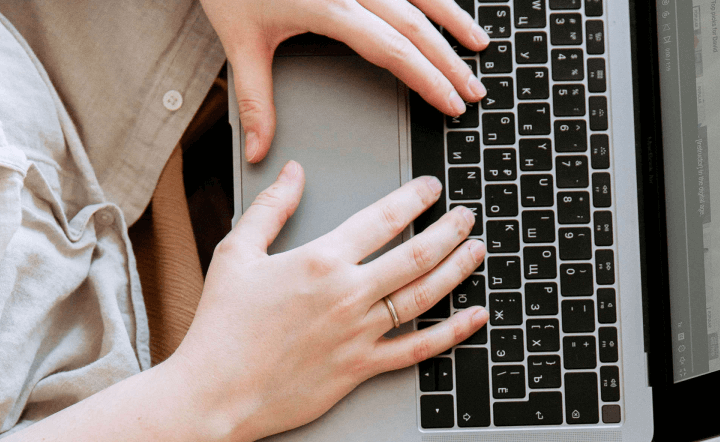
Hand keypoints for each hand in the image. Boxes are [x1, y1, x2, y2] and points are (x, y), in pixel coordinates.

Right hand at [174, 161, 487, 441]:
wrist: (214, 392)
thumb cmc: (221, 325)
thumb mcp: (236, 253)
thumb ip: (270, 208)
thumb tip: (292, 171)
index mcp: (320, 260)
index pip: (381, 218)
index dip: (414, 198)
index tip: (432, 188)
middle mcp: (348, 294)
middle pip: (415, 254)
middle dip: (449, 230)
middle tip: (468, 216)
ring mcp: (359, 333)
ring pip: (424, 296)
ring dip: (457, 270)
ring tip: (477, 251)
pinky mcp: (361, 368)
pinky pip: (418, 349)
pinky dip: (452, 333)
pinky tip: (475, 316)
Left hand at [199, 0, 489, 162]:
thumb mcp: (240, 42)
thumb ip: (255, 100)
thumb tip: (257, 150)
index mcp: (330, 8)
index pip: (395, 50)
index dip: (428, 79)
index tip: (450, 102)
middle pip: (417, 26)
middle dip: (450, 62)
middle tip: (474, 90)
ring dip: (453, 20)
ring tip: (479, 45)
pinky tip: (448, 8)